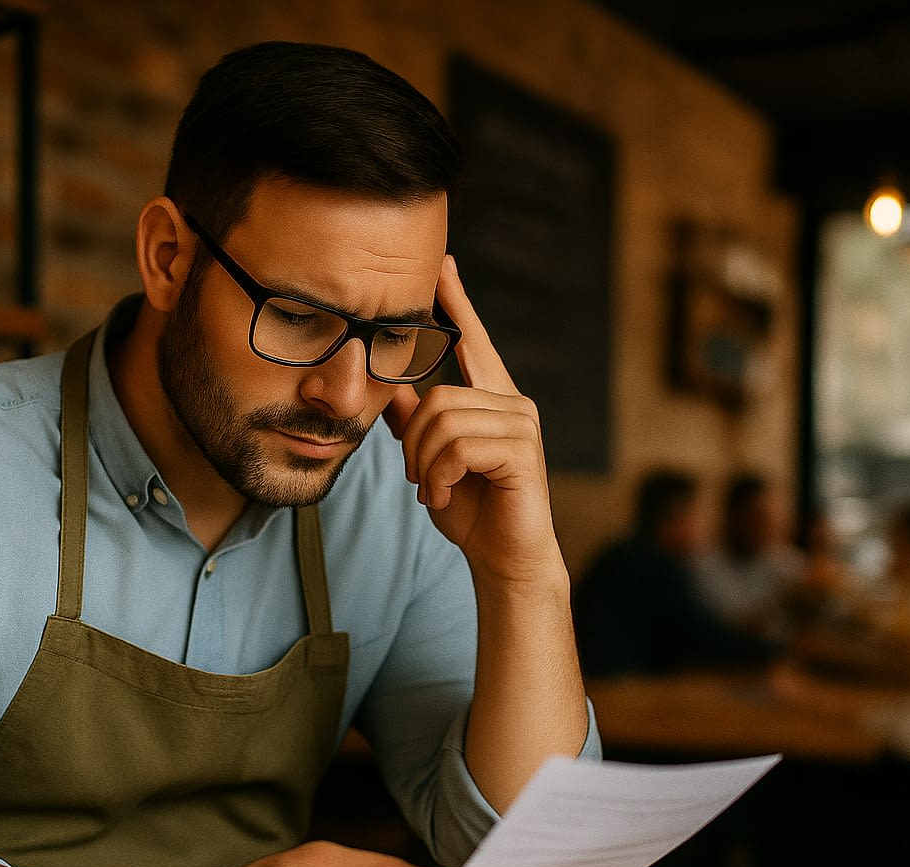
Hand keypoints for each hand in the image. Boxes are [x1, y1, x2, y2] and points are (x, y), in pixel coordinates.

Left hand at [382, 256, 557, 585]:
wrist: (503, 559)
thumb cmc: (470, 509)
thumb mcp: (430, 460)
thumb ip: (412, 419)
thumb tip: (387, 382)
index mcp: (491, 399)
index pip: (472, 341)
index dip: (456, 302)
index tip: (442, 264)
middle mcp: (511, 402)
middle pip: (435, 396)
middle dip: (413, 444)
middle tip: (420, 480)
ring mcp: (522, 422)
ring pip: (442, 420)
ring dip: (425, 464)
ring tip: (435, 490)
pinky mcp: (523, 449)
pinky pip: (458, 445)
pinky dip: (440, 476)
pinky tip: (447, 495)